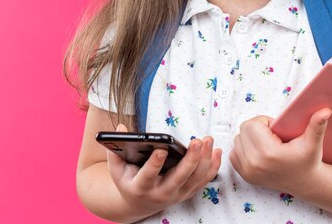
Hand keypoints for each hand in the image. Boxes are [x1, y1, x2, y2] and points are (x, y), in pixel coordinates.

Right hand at [107, 124, 221, 218]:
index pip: (148, 176)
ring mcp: (176, 195)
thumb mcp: (117, 168)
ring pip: (194, 179)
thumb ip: (115, 148)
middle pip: (179, 178)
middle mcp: (161, 193)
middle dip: (190, 160)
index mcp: (141, 187)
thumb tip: (121, 128)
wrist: (138, 204)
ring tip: (208, 140)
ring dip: (204, 160)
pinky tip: (216, 152)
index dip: (154, 164)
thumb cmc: (128, 181)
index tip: (161, 149)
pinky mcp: (187, 193)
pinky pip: (203, 181)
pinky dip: (212, 167)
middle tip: (197, 141)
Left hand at [229, 108, 331, 193]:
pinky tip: (259, 152)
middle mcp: (254, 164)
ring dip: (249, 138)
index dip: (264, 122)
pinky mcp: (245, 176)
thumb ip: (317, 125)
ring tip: (266, 143)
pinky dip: (244, 149)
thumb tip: (325, 110)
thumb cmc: (308, 160)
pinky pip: (234, 153)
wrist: (305, 183)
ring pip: (238, 140)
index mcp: (268, 153)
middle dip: (256, 128)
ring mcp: (248, 172)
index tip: (276, 130)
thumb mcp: (313, 142)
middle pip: (243, 130)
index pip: (252, 124)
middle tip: (272, 136)